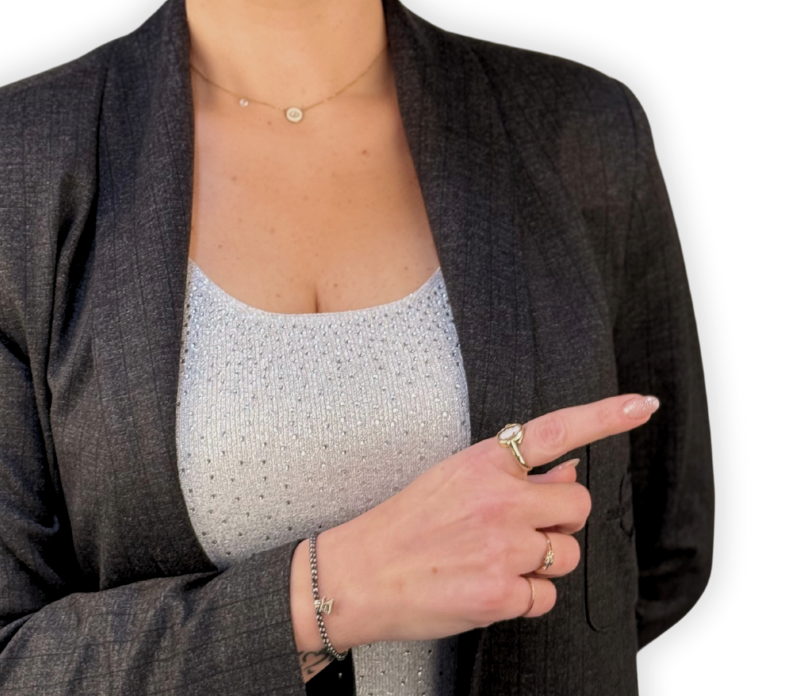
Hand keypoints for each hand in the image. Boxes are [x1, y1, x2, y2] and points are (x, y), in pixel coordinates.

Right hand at [321, 392, 659, 647]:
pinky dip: (525, 599)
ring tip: (497, 561)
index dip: (606, 416)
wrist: (361, 573)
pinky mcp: (501, 593)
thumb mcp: (456, 479)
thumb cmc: (407, 525)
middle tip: (521, 531)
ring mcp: (503, 546)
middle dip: (560, 522)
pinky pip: (545, 598)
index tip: (642, 405)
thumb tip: (568, 472)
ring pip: (566, 555)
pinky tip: (490, 587)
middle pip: (579, 507)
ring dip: (543, 563)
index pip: (557, 430)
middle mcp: (500, 498)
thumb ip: (515, 475)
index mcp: (487, 462)